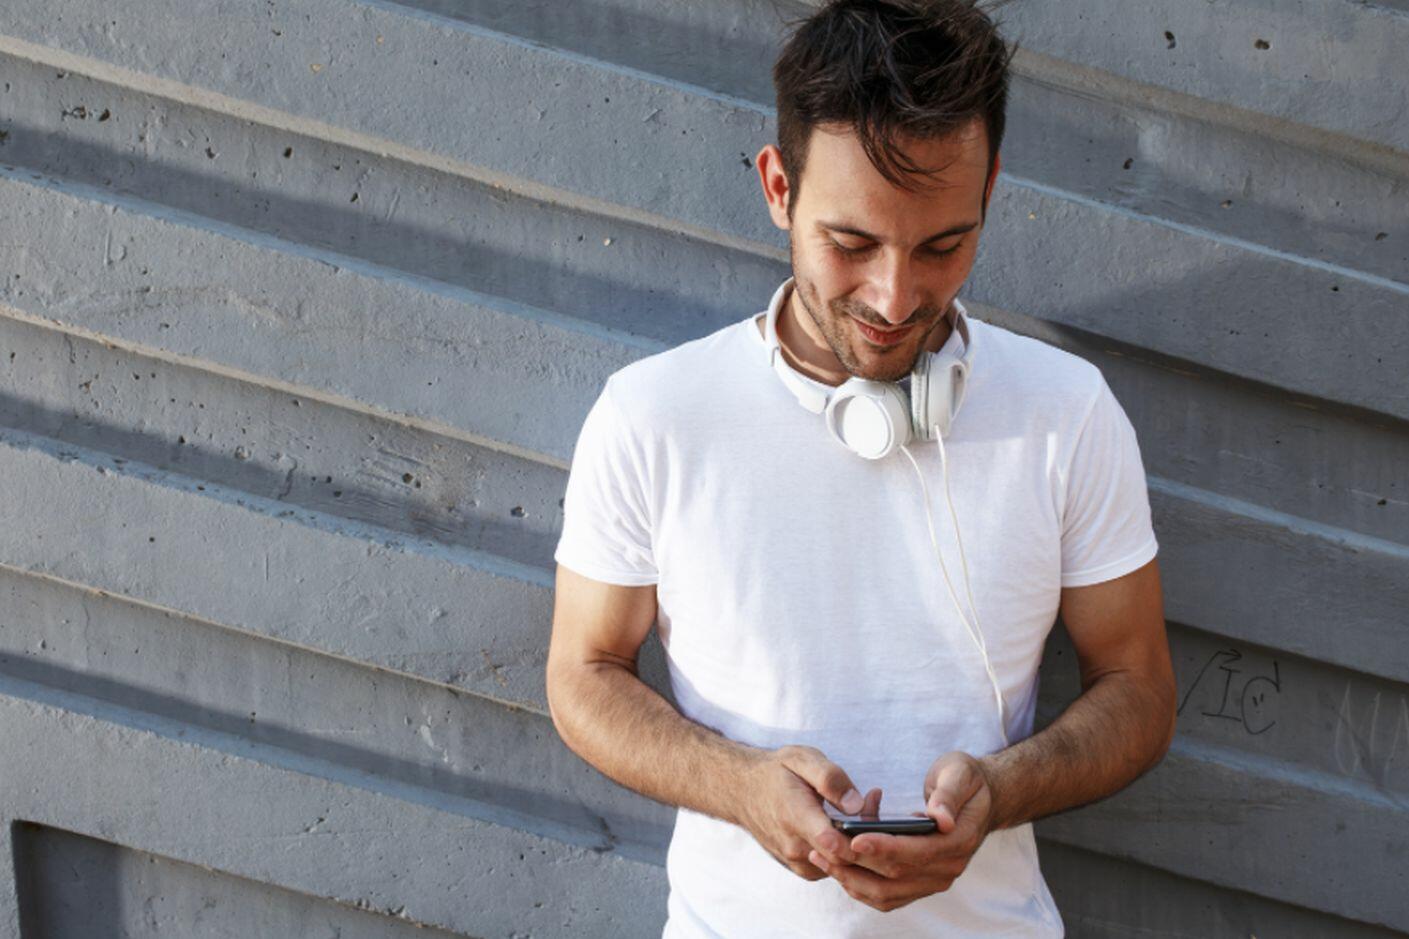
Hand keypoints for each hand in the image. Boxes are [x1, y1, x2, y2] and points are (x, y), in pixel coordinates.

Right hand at [738, 745, 881, 880]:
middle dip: (867, 835)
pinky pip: (834, 866)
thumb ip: (830, 779)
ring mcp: (798, 862)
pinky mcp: (803, 869)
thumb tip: (856, 805)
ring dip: (859, 844)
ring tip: (860, 810)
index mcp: (795, 817)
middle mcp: (795, 848)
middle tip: (872, 801)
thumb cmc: (776, 772)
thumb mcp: (802, 759)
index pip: (832, 843)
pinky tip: (847, 826)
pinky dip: (846, 850)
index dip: (860, 832)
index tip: (871, 804)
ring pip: (842, 865)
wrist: (743, 791)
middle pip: (845, 857)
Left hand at [807, 751, 995, 911]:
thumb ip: (949, 794)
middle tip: (824, 844)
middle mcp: (948, 868)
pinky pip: (886, 897)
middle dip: (857, 861)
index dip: (885, 847)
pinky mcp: (919, 885)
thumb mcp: (960, 773)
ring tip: (821, 857)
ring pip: (887, 892)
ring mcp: (933, 881)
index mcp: (959, 841)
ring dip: (851, 878)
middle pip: (896, 875)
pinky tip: (836, 869)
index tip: (855, 838)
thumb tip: (942, 819)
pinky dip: (859, 887)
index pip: (918, 851)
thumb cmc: (964, 780)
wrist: (976, 799)